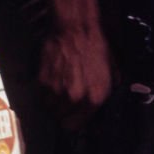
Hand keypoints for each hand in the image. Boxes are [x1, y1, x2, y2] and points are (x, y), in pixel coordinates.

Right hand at [25, 0, 114, 131]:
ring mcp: (57, 92)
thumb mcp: (112, 71)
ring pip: (49, 109)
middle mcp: (76, 99)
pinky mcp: (42, 82)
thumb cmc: (97, 46)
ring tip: (59, 89)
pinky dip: (45, 91)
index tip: (74, 114)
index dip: (76, 120)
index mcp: (95, 98)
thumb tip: (101, 108)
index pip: (78, 126)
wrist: (76, 27)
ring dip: (53, 102)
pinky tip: (52, 79)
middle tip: (66, 100)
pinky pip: (41, 96)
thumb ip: (107, 92)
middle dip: (64, 113)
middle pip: (61, 121)